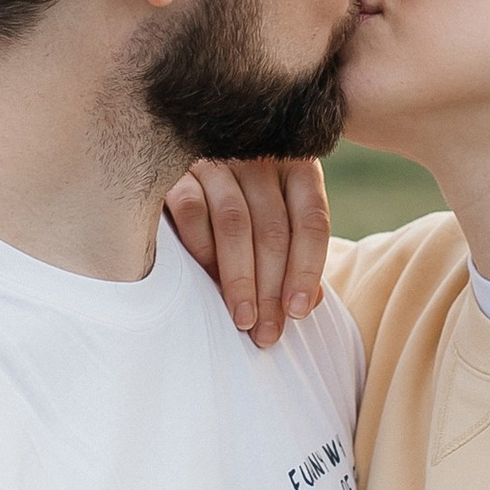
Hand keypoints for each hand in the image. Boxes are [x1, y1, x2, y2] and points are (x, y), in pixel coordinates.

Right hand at [163, 156, 331, 348]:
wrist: (177, 166)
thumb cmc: (242, 204)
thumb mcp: (277, 221)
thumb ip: (295, 256)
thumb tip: (308, 302)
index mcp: (298, 166)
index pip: (311, 220)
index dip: (306, 270)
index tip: (297, 312)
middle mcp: (260, 157)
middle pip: (273, 228)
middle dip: (271, 288)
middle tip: (267, 332)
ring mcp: (218, 160)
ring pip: (235, 223)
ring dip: (240, 279)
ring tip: (242, 319)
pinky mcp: (177, 170)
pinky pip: (193, 213)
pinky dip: (202, 252)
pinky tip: (207, 283)